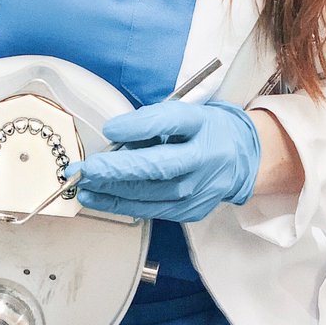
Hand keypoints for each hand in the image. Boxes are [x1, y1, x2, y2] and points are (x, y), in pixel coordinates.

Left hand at [65, 100, 260, 222]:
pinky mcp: (190, 210)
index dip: (138, 126)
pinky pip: (151, 209)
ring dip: (111, 191)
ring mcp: (198, 189)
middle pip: (157, 166)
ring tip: (83, 185)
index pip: (169, 122)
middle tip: (86, 169)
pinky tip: (99, 198)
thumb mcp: (186, 113)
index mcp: (201, 124)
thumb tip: (115, 135)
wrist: (242, 159)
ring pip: (150, 194)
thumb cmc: (205, 130)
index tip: (110, 128)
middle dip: (116, 170)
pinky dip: (121, 204)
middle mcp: (202, 158)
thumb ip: (153, 122)